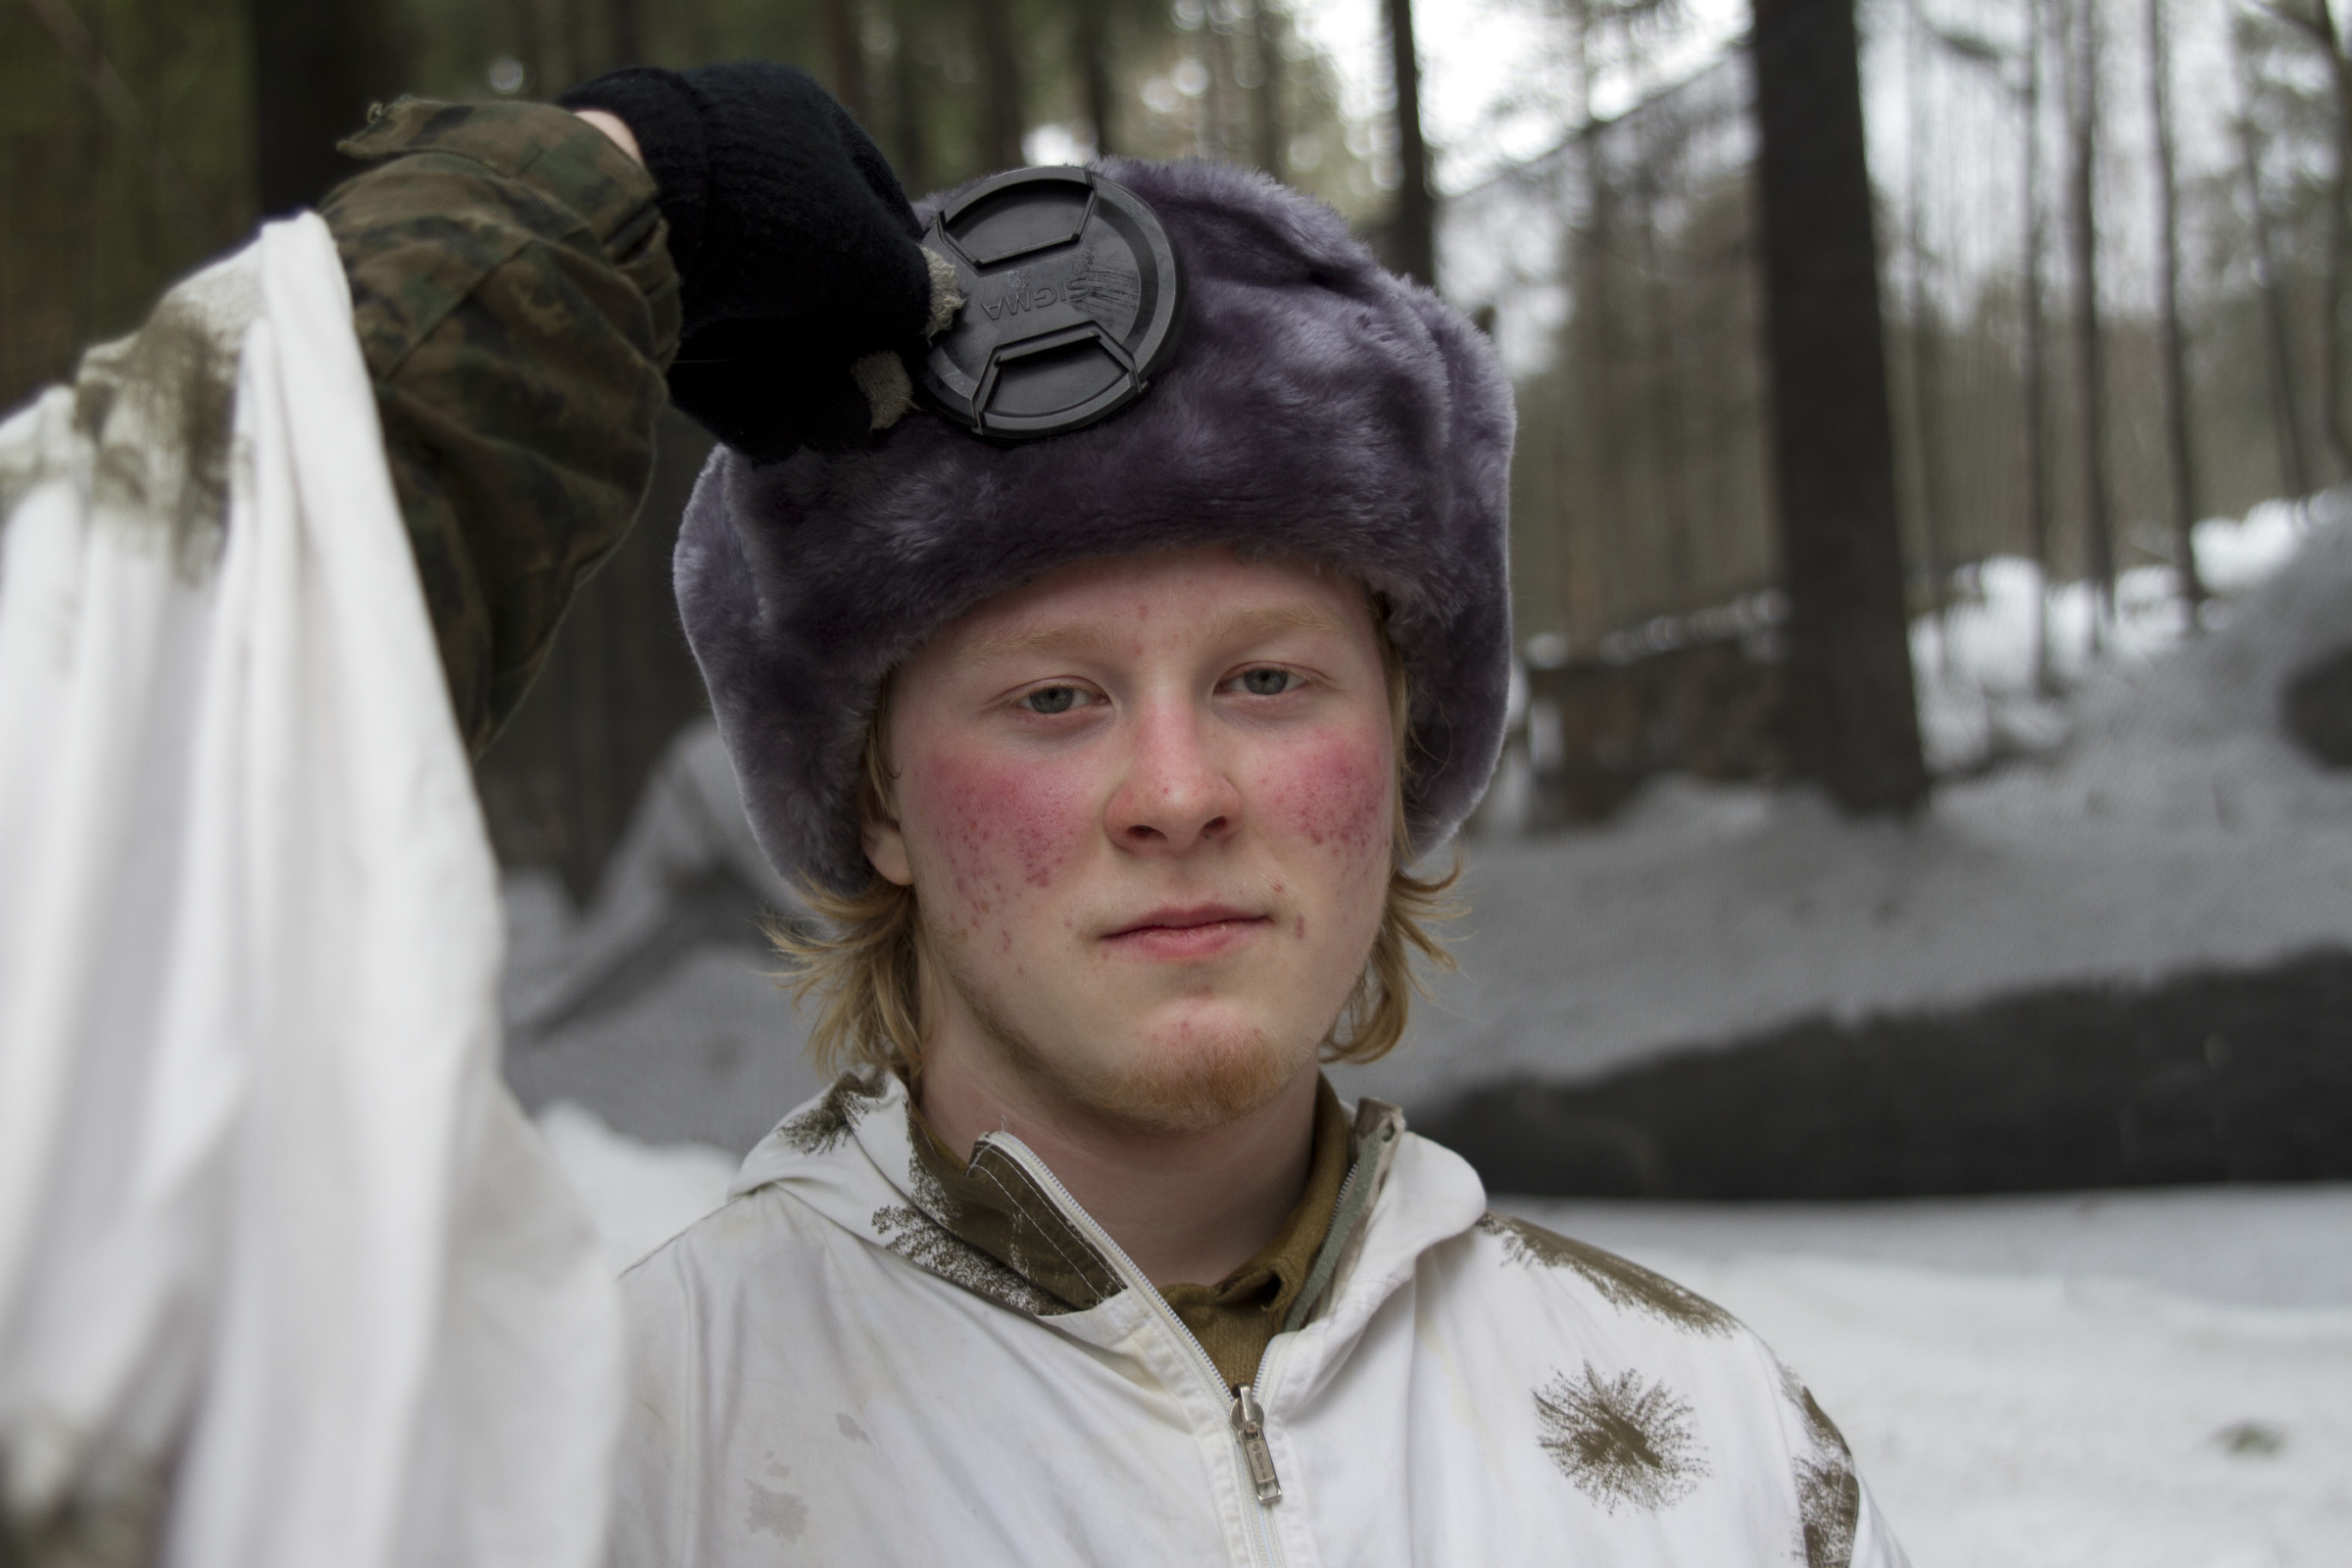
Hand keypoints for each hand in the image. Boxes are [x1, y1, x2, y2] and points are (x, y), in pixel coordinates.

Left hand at [560, 63, 953, 460]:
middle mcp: (743, 184)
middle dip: (853, 359)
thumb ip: (909, 285)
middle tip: (875, 408)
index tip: (918, 338)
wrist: (622, 222)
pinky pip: (716, 366)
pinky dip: (751, 406)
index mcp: (795, 131)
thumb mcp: (860, 241)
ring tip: (831, 433)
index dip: (902, 281)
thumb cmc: (758, 205)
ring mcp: (692, 246)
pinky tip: (779, 438)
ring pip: (770, 337)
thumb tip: (937, 311)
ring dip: (810, 394)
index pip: (872, 211)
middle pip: (820, 290)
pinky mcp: (648, 308)